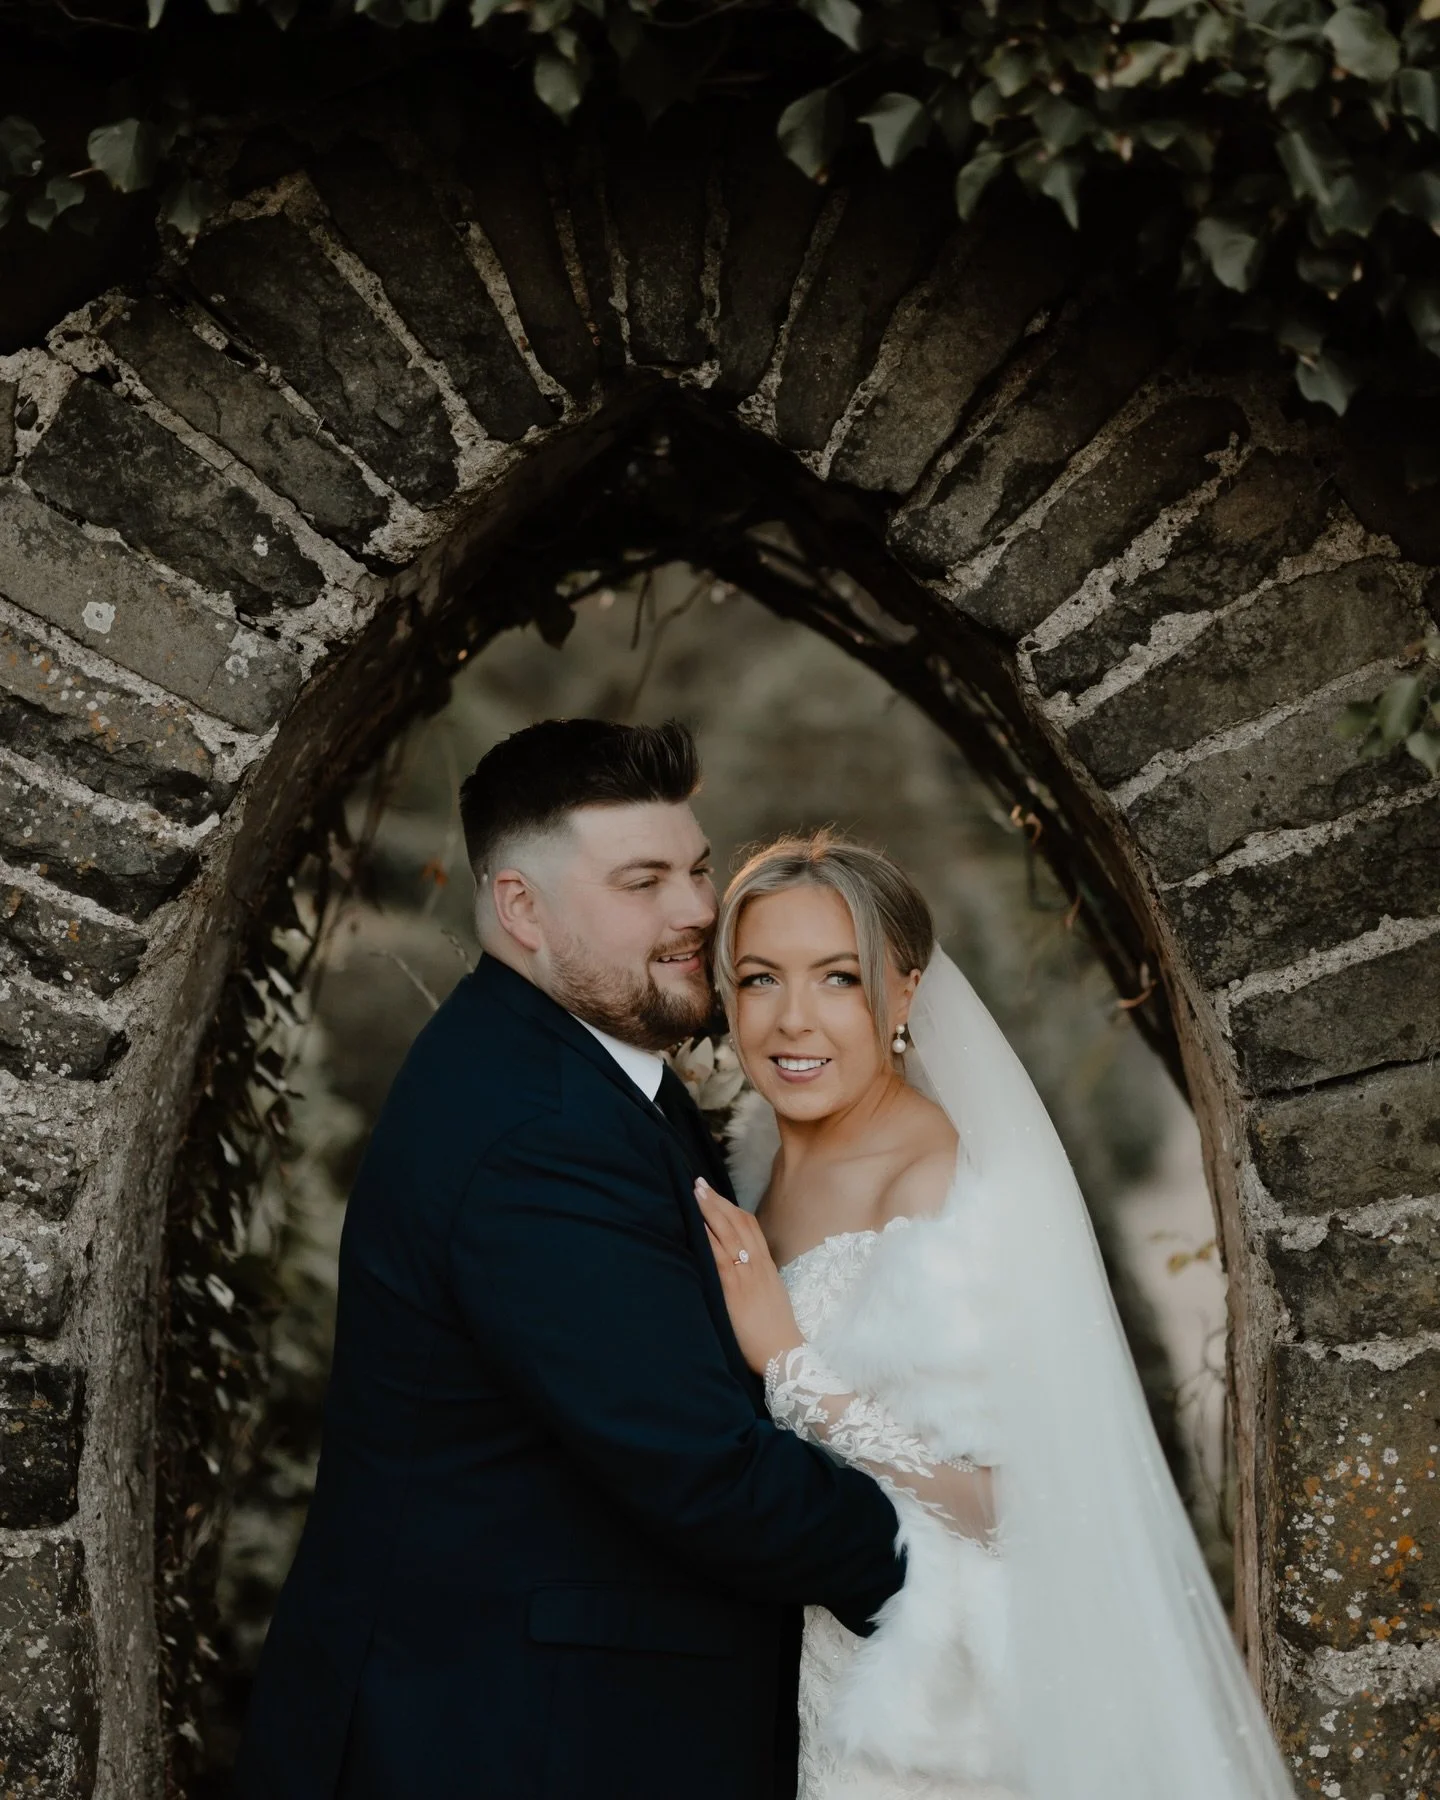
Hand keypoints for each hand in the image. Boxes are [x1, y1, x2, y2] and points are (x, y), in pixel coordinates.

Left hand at [694, 1179, 802, 1377]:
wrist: (783, 1353)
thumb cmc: (774, 1330)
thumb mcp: (770, 1295)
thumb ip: (755, 1278)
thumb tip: (738, 1266)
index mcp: (766, 1266)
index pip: (750, 1227)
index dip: (732, 1207)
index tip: (716, 1194)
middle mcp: (757, 1265)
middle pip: (738, 1223)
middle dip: (717, 1201)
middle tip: (699, 1183)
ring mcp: (746, 1276)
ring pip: (729, 1233)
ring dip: (710, 1210)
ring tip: (694, 1193)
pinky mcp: (735, 1290)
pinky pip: (720, 1258)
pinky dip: (708, 1238)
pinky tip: (696, 1225)